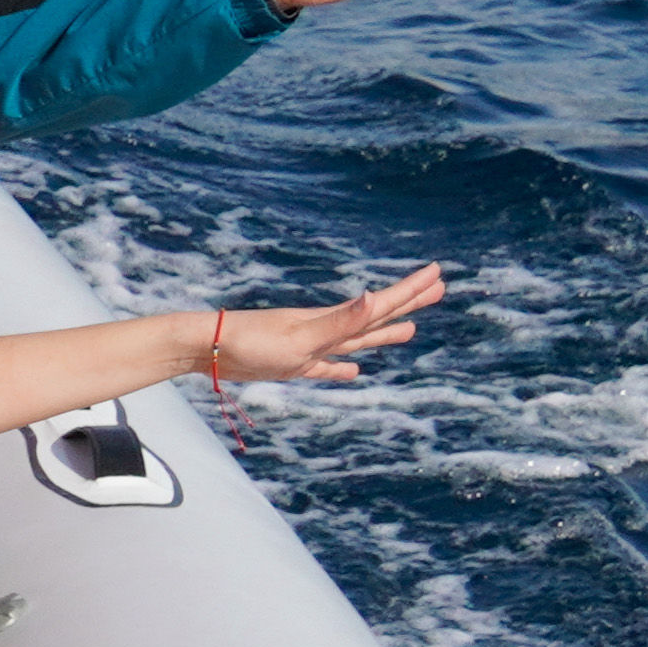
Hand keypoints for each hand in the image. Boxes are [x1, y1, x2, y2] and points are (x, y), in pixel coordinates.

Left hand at [202, 264, 444, 385]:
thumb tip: (374, 297)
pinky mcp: (293, 364)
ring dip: (383, 335)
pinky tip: (353, 372)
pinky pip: (327, 368)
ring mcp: (310, 346)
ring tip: (408, 331)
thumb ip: (340, 321)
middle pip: (376, 317)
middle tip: (437, 291)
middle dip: (407, 305)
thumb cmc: (252, 342)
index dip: (411, 290)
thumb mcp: (301, 336)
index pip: (382, 303)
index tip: (439, 273)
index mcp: (333, 320)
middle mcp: (326, 328)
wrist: (208, 349)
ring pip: (356, 341)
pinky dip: (342, 370)